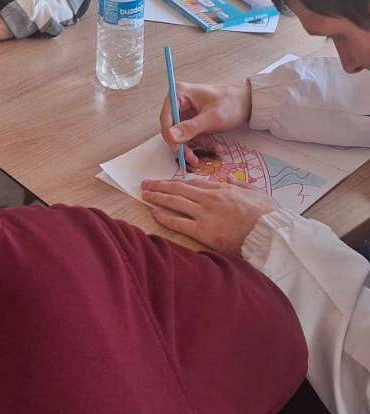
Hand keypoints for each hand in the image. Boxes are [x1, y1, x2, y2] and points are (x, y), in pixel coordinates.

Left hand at [140, 175, 276, 254]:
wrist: (270, 233)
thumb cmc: (268, 216)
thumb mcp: (257, 193)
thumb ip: (241, 185)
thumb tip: (230, 179)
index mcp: (223, 189)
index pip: (195, 183)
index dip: (178, 181)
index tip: (168, 181)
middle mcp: (210, 198)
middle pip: (179, 188)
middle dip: (160, 184)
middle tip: (146, 183)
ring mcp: (205, 214)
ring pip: (175, 201)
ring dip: (157, 196)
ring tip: (144, 193)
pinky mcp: (203, 231)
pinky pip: (178, 222)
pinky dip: (164, 217)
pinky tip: (153, 212)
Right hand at [159, 81, 250, 169]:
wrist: (250, 103)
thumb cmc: (232, 103)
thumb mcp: (212, 117)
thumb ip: (191, 127)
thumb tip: (171, 136)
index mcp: (180, 93)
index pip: (166, 117)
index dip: (170, 135)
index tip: (178, 149)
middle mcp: (180, 101)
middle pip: (173, 128)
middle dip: (184, 144)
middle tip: (192, 158)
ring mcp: (187, 111)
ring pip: (182, 135)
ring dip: (196, 146)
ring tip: (211, 151)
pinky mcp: (194, 120)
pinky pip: (193, 136)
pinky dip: (203, 143)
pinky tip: (216, 146)